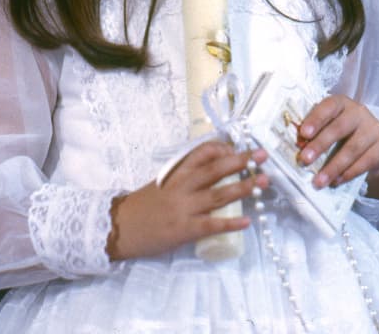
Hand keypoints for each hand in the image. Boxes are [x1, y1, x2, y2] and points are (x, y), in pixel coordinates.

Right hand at [108, 142, 268, 260]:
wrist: (115, 229)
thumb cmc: (140, 207)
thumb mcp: (160, 183)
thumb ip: (182, 176)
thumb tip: (213, 167)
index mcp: (174, 174)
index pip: (200, 153)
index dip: (222, 148)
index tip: (237, 147)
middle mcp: (180, 187)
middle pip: (215, 170)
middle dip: (241, 161)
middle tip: (263, 155)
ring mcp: (182, 209)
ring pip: (218, 195)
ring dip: (243, 188)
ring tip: (263, 182)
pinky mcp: (182, 230)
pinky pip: (210, 225)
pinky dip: (230, 223)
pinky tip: (246, 221)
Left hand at [297, 95, 378, 190]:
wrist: (371, 145)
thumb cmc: (342, 135)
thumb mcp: (329, 127)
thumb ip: (314, 133)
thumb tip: (296, 148)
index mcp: (342, 104)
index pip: (329, 106)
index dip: (316, 119)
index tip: (303, 134)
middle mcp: (359, 113)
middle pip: (340, 128)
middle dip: (320, 145)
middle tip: (304, 160)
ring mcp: (373, 129)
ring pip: (352, 149)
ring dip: (333, 167)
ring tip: (318, 181)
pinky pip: (365, 162)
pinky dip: (348, 173)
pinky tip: (336, 181)